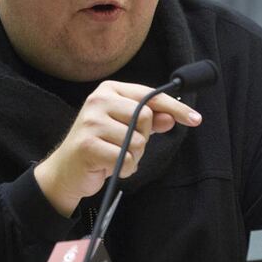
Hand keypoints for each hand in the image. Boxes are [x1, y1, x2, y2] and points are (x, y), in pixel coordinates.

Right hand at [34, 80, 201, 215]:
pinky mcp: (88, 145)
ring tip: (115, 158)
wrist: (65, 171)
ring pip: (138, 142)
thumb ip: (148, 121)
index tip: (196, 119)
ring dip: (133, 158)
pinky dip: (124, 169)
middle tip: (126, 147)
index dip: (175, 108)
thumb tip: (171, 117)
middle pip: (146, 117)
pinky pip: (125, 159)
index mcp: (108, 90)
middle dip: (144, 139)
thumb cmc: (98, 146)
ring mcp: (91, 122)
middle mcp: (98, 101)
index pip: (150, 96)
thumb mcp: (125, 129)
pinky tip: (109, 167)